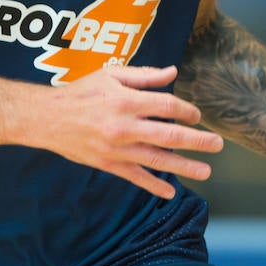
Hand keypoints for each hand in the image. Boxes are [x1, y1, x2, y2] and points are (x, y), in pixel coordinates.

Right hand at [39, 64, 224, 198]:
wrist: (47, 118)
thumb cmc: (81, 92)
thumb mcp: (111, 74)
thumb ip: (144, 76)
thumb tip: (173, 72)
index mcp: (126, 101)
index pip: (168, 107)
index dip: (188, 111)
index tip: (197, 115)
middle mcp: (125, 127)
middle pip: (170, 136)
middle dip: (198, 141)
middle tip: (218, 145)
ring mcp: (117, 149)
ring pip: (157, 160)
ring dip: (184, 166)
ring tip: (206, 171)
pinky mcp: (109, 164)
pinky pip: (136, 177)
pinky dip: (154, 186)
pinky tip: (170, 192)